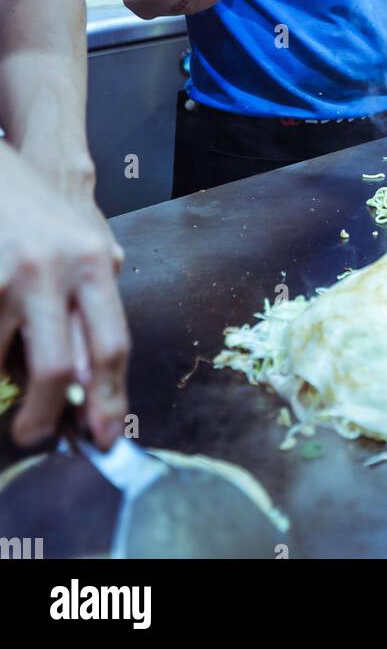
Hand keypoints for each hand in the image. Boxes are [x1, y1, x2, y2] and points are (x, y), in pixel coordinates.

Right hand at [0, 153, 128, 449]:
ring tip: (5, 356)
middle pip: (57, 368)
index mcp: (90, 262)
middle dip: (46, 414)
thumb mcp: (84, 249)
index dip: (110, 400)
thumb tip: (93, 383)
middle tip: (36, 432)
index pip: (110, 345)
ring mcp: (4, 277)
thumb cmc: (42, 214)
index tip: (105, 436)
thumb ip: (93, 310)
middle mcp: (50, 269)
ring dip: (1, 376)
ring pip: (1, 363)